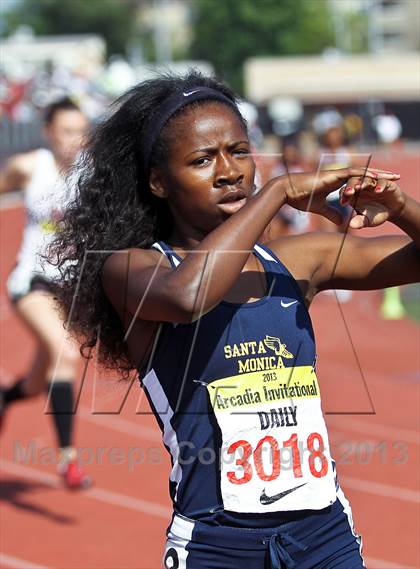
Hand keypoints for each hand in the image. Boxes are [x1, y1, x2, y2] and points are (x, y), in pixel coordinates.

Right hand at [278, 168, 399, 224]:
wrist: (287, 190)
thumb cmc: (300, 198)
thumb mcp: (319, 208)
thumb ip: (332, 213)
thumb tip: (342, 222)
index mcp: (336, 182)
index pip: (358, 180)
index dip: (372, 182)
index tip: (384, 186)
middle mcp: (338, 176)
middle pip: (364, 174)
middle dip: (381, 176)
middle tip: (396, 178)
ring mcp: (336, 174)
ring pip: (362, 172)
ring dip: (378, 174)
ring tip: (392, 176)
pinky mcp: (333, 175)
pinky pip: (352, 173)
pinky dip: (365, 175)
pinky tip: (376, 176)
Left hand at [340, 173, 405, 228]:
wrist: (393, 210)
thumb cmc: (376, 215)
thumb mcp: (367, 220)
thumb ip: (359, 222)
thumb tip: (351, 225)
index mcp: (353, 194)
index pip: (345, 192)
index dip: (343, 196)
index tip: (343, 203)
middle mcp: (362, 186)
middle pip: (353, 181)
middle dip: (350, 186)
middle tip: (349, 192)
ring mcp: (373, 183)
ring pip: (367, 179)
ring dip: (363, 183)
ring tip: (360, 187)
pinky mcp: (386, 182)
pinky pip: (382, 181)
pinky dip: (380, 185)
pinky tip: (378, 191)